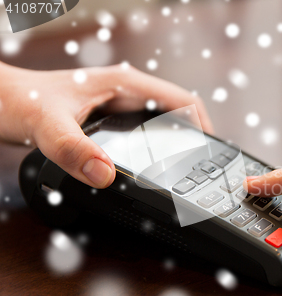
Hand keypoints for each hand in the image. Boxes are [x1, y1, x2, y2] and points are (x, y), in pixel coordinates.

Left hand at [0, 62, 212, 187]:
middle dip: (195, 136)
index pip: (181, 100)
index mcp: (123, 84)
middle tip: (201, 167)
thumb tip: (106, 175)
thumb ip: (73, 151)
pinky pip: (146, 129)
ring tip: (185, 168)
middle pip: (177, 112)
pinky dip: (158, 145)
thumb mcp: (46, 126)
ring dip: (178, 141)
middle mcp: (125, 91)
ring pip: (162, 120)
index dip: (203, 125)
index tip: (212, 152)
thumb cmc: (19, 101)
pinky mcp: (110, 116)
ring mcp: (118, 103)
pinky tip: (154, 165)